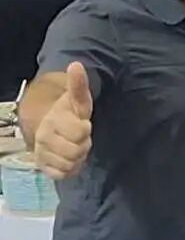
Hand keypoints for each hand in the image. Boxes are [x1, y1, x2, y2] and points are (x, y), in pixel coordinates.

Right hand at [34, 63, 92, 181]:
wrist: (51, 126)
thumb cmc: (70, 113)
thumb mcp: (78, 99)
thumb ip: (78, 84)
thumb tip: (76, 64)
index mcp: (53, 119)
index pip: (80, 133)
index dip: (86, 130)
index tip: (83, 124)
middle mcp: (44, 137)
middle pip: (76, 152)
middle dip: (83, 146)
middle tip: (79, 138)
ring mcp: (42, 152)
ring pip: (70, 164)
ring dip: (77, 158)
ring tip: (73, 146)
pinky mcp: (43, 167)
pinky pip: (62, 174)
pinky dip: (69, 169)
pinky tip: (67, 158)